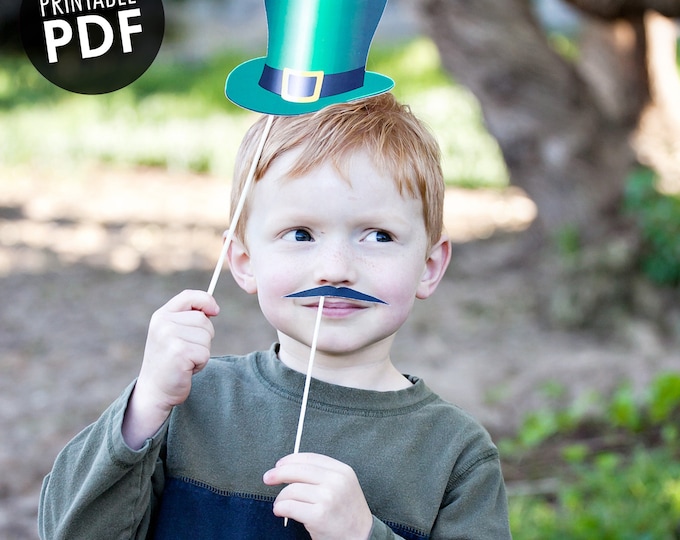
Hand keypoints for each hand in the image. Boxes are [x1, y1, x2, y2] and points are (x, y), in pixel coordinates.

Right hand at [122, 290, 218, 448]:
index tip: (215, 311)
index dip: (207, 301)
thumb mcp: (174, 333)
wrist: (155, 390)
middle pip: (204, 320)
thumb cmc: (170, 360)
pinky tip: (186, 368)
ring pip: (206, 337)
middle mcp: (163, 323)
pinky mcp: (179, 353)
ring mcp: (169, 337)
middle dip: (204, 337)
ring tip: (185, 359)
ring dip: (202, 351)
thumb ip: (189, 316)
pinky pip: (205, 353)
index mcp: (161, 315)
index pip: (190, 296)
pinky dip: (201, 363)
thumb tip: (214, 308)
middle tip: (187, 350)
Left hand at [263, 453, 372, 539]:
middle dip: (278, 474)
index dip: (290, 460)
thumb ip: (322, 474)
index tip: (279, 465)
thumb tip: (288, 467)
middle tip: (267, 478)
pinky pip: (289, 506)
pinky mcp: (318, 515)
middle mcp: (336, 481)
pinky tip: (280, 511)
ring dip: (280, 498)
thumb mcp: (342, 485)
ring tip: (280, 504)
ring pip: (291, 490)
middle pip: (297, 470)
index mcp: (342, 470)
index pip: (310, 458)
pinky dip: (280, 508)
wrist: (361, 537)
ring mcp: (327, 498)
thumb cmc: (347, 512)